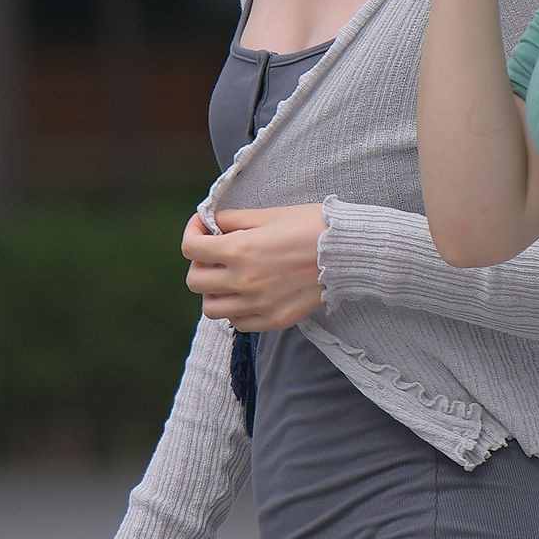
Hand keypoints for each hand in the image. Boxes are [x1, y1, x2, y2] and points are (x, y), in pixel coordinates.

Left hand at [181, 204, 325, 327]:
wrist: (348, 254)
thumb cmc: (312, 227)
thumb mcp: (269, 214)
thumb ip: (234, 220)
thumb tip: (212, 225)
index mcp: (240, 250)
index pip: (191, 248)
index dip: (192, 232)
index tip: (204, 227)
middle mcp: (243, 281)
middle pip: (195, 281)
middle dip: (200, 264)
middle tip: (216, 254)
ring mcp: (258, 305)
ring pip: (211, 309)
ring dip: (214, 292)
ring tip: (229, 279)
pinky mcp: (273, 320)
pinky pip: (238, 323)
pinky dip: (235, 310)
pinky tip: (248, 295)